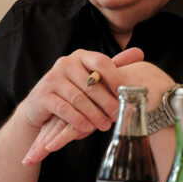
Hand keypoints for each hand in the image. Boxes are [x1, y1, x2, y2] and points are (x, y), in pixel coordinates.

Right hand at [20, 48, 143, 163]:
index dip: (114, 76)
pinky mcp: (42, 94)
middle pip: (91, 83)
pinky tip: (87, 128)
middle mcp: (65, 63)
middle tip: (118, 115)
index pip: (101, 61)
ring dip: (94, 113)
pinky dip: (77, 119)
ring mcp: (52, 77)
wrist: (43, 107)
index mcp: (81, 56)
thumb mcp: (93, 80)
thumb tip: (140, 53)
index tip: (124, 93)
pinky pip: (64, 108)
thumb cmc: (74, 93)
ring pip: (78, 97)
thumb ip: (113, 68)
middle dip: (107, 101)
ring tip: (105, 125)